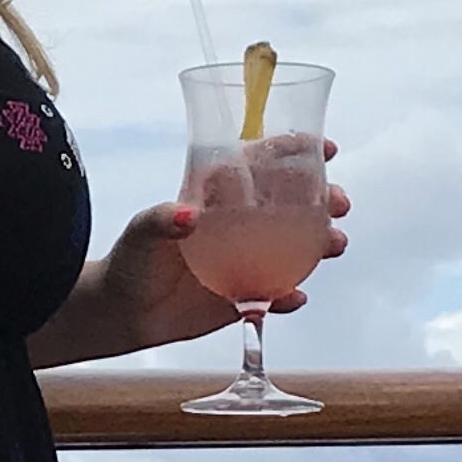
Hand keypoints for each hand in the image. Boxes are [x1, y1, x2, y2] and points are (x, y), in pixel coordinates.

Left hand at [38, 149, 350, 366]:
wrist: (122, 313)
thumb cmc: (130, 261)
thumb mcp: (141, 232)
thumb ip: (163, 221)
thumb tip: (188, 216)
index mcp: (219, 198)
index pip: (262, 165)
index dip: (296, 153)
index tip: (325, 148)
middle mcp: (239, 226)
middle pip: (294, 205)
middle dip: (326, 200)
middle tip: (340, 203)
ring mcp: (245, 261)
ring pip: (296, 248)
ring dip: (321, 243)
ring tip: (334, 244)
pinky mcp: (242, 298)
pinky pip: (276, 295)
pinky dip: (288, 297)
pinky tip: (295, 297)